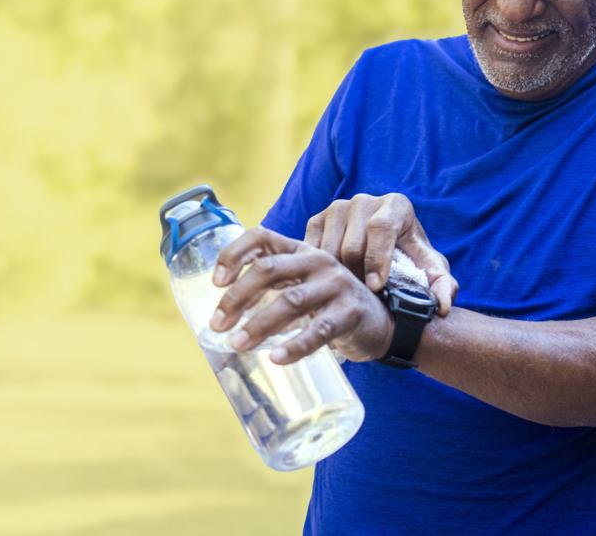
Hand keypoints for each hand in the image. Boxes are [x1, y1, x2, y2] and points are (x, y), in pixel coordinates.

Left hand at [209, 227, 393, 364]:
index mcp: (301, 249)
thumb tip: (224, 310)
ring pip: (290, 301)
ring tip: (237, 344)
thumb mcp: (303, 283)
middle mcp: (318, 260)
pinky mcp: (350, 313)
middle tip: (218, 324)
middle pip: (269, 269)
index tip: (215, 282)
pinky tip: (277, 358)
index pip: (261, 236)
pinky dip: (295, 346)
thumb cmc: (330, 302)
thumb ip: (273, 284)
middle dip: (237, 297)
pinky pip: (319, 330)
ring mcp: (336, 285)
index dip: (234, 253)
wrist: (381, 321)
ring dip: (259, 324)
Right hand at [305, 193, 457, 315]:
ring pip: (328, 250)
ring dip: (336, 276)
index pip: (381, 228)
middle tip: (363, 297)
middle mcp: (365, 200)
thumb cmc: (410, 259)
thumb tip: (442, 307)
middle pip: (352, 244)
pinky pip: (310, 249)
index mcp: (396, 205)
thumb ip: (442, 286)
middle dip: (357, 276)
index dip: (377, 260)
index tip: (376, 288)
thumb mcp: (430, 271)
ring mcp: (338, 207)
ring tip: (349, 292)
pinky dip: (318, 270)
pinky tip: (330, 283)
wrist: (385, 247)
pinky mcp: (317, 219)